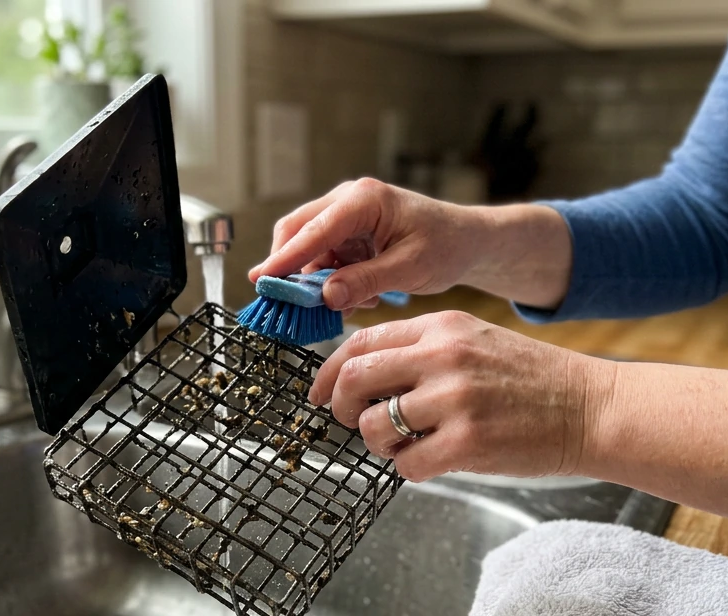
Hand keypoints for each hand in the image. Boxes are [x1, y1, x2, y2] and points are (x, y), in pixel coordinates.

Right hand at [248, 179, 483, 311]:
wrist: (466, 241)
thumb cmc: (445, 246)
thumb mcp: (409, 268)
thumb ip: (366, 281)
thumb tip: (326, 297)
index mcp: (364, 201)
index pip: (314, 230)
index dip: (285, 258)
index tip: (261, 281)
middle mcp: (348, 201)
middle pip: (297, 232)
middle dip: (289, 268)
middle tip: (283, 302)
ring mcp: (345, 217)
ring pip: (308, 250)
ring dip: (318, 281)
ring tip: (353, 302)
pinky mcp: (346, 234)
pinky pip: (324, 260)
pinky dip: (331, 281)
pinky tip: (361, 295)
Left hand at [309, 310, 612, 481]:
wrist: (591, 408)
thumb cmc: (533, 381)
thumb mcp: (475, 341)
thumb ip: (422, 350)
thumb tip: (362, 372)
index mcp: (441, 328)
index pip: (360, 341)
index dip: (328, 371)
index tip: (319, 393)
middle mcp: (443, 358)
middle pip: (354, 379)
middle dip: (340, 407)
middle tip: (350, 422)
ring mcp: (454, 400)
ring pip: (373, 426)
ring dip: (379, 443)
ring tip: (406, 443)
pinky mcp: (467, 442)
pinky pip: (406, 464)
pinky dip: (410, 468)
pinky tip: (433, 460)